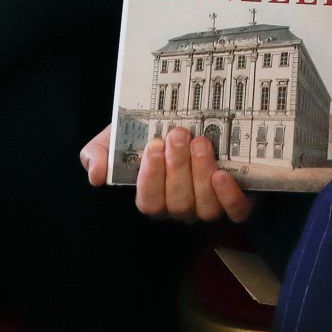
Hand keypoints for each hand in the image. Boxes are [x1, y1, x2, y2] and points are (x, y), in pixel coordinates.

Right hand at [87, 125, 252, 223]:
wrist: (188, 120)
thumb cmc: (150, 132)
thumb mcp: (116, 138)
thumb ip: (98, 154)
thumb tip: (95, 175)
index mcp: (153, 197)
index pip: (149, 201)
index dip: (151, 177)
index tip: (154, 145)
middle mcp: (181, 207)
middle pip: (178, 203)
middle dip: (178, 167)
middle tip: (179, 134)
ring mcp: (209, 205)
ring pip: (205, 207)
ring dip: (202, 173)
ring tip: (200, 143)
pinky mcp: (236, 199)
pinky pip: (235, 211)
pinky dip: (229, 196)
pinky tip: (222, 174)